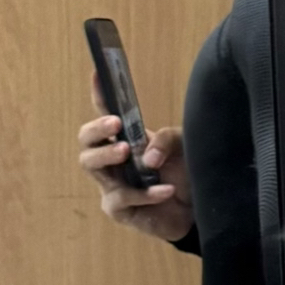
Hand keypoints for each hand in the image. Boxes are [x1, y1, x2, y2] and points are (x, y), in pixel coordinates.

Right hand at [78, 77, 193, 240]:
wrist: (198, 211)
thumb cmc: (184, 175)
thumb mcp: (182, 149)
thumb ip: (166, 140)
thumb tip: (147, 157)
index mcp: (124, 139)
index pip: (106, 114)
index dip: (99, 94)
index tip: (97, 74)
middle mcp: (112, 160)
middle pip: (86, 140)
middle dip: (97, 129)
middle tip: (115, 124)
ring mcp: (112, 185)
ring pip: (91, 166)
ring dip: (107, 155)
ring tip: (127, 152)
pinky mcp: (120, 210)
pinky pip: (122, 199)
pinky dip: (145, 194)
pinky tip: (167, 191)